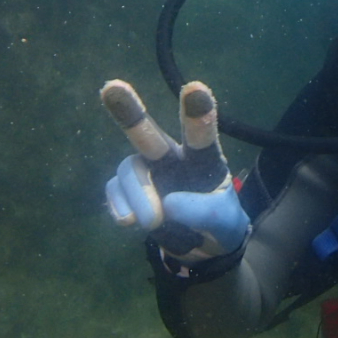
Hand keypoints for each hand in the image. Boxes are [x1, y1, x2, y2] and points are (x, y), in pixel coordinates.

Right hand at [101, 79, 248, 263]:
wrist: (202, 250)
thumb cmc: (219, 225)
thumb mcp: (224, 222)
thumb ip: (202, 212)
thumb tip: (167, 203)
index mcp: (204, 161)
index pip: (202, 137)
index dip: (198, 114)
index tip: (196, 88)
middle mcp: (173, 159)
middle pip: (150, 135)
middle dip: (130, 113)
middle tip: (112, 87)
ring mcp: (148, 173)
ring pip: (130, 169)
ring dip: (139, 194)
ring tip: (152, 223)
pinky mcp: (128, 191)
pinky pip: (115, 190)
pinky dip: (120, 205)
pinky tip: (128, 222)